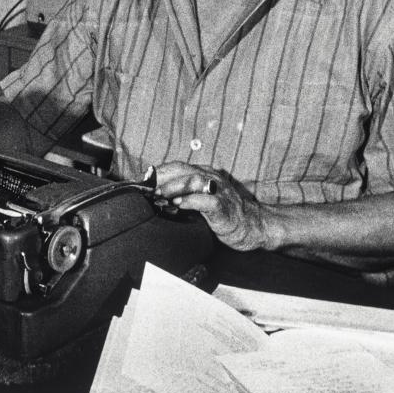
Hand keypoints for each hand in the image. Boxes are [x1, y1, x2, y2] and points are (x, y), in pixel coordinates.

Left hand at [153, 162, 267, 250]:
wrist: (252, 226)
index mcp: (204, 174)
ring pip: (193, 181)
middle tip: (145, 187)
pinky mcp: (224, 207)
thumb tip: (155, 196)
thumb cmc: (223, 214)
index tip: (141, 180)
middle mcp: (211, 178)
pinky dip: (190, 201)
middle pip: (182, 170)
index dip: (158, 171)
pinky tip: (178, 204)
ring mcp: (218, 191)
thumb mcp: (202, 199)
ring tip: (158, 194)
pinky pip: (206, 200)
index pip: (177, 166)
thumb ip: (184, 194)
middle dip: (161, 177)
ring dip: (173, 186)